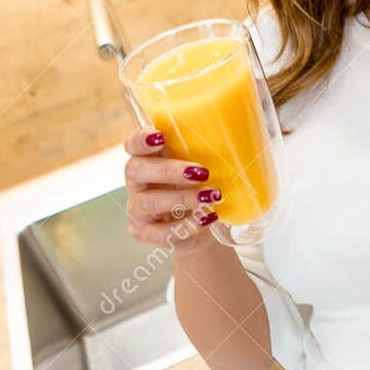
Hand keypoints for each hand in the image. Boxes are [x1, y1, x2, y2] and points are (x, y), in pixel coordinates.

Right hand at [122, 129, 222, 251]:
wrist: (203, 225)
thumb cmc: (201, 187)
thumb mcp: (204, 167)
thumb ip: (206, 153)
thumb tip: (237, 136)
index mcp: (148, 159)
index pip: (132, 145)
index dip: (141, 140)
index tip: (161, 137)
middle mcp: (137, 183)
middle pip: (136, 170)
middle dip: (169, 170)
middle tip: (201, 173)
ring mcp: (137, 209)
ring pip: (146, 202)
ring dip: (181, 199)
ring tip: (210, 197)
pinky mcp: (144, 233)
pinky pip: (159, 232)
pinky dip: (185, 226)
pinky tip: (206, 219)